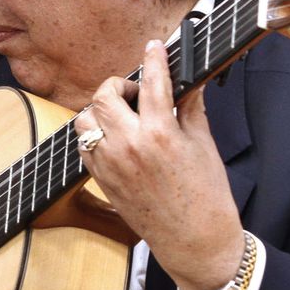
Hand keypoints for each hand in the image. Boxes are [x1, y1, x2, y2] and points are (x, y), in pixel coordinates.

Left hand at [74, 39, 243, 289]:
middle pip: (104, 96)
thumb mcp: (204, 146)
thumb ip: (191, 109)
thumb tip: (191, 80)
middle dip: (119, 86)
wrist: (193, 241)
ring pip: (86, 119)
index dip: (153, 59)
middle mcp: (129, 145)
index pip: (152, 83)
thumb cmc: (206, 195)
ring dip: (101, 110)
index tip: (153, 48)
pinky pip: (83, 144)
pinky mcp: (100, 178)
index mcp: (160, 134)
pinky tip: (115, 137)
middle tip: (137, 93)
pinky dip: (94, 134)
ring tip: (125, 116)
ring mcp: (109, 163)